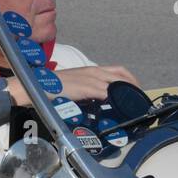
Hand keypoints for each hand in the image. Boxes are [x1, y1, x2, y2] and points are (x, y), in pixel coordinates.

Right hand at [5, 65, 139, 105]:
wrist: (38, 85)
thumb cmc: (53, 86)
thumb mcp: (74, 84)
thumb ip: (87, 89)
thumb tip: (98, 99)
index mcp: (91, 70)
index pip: (117, 70)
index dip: (130, 79)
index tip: (136, 89)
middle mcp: (93, 72)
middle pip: (121, 75)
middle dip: (134, 85)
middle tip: (139, 97)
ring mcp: (90, 79)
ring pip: (116, 83)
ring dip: (126, 94)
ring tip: (133, 105)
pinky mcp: (86, 88)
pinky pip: (106, 92)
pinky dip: (114, 99)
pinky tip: (118, 108)